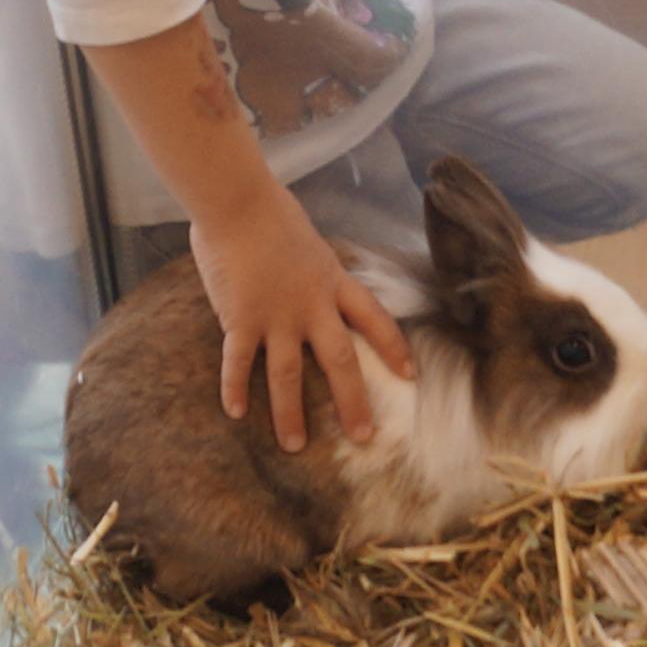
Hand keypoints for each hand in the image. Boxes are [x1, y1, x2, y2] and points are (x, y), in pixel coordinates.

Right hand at [192, 185, 414, 450]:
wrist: (237, 202)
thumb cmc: (270, 213)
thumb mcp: (310, 243)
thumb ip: (316, 271)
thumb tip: (317, 283)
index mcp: (333, 282)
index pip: (375, 319)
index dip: (394, 348)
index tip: (411, 376)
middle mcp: (312, 305)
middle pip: (340, 361)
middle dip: (353, 401)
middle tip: (363, 436)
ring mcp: (276, 315)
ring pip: (289, 374)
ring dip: (291, 413)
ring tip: (294, 445)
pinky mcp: (240, 319)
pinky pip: (239, 362)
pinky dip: (235, 388)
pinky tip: (235, 413)